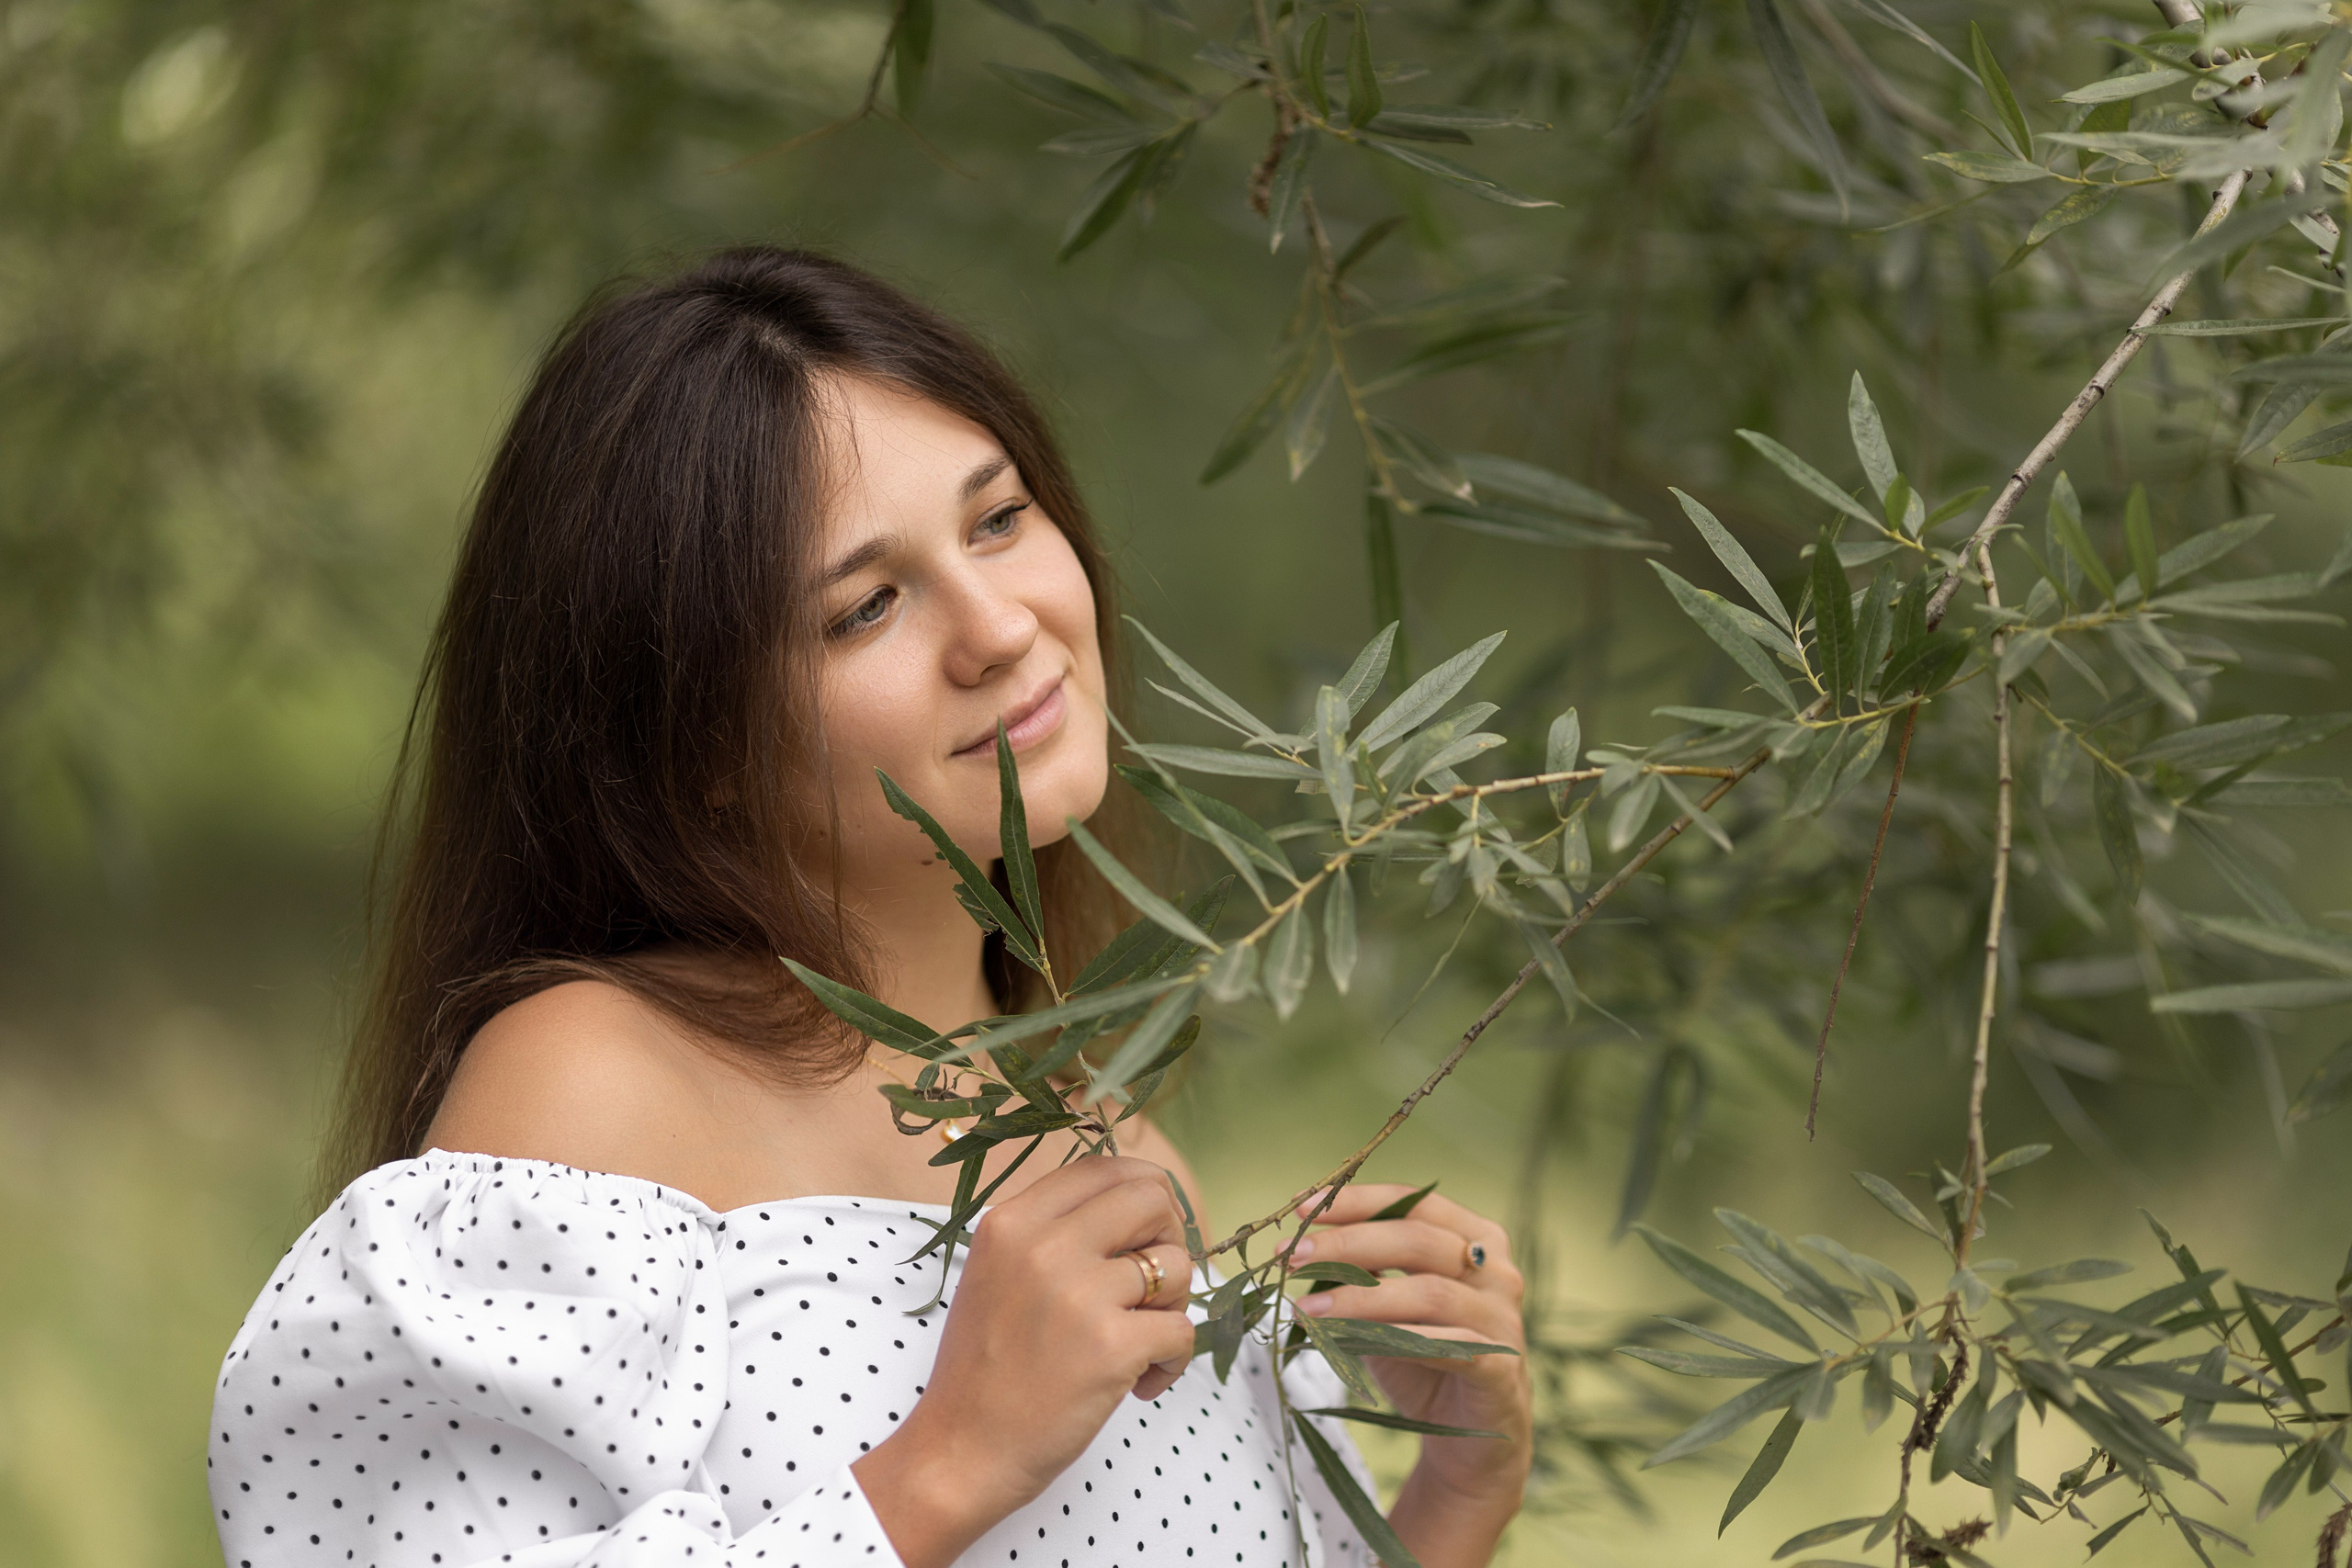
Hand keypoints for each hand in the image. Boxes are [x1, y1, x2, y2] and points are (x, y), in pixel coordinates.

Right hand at [852, 1156, 1196, 1567]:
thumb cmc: (986, 1370)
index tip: (1149, 1233)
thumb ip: (1055, 1232)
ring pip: (1177, 1265)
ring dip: (1174, 1306)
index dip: (1144, 1194)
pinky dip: (1173, 1361)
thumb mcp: (998, 1273)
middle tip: (1154, 1288)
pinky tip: (1140, 1384)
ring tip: (1140, 1343)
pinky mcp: (1110, 1346)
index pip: (1105, 1168)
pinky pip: (1182, 1330)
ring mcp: (1079, 1294)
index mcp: (1014, 1220)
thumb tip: (1142, 1205)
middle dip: (1170, 1239)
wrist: (959, 1452)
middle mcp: (1044, 1244)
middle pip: (1152, 1198)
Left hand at [1292, 1182, 1530, 1567]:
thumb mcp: (1387, 1304)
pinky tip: (1350, 1344)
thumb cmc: (1425, 1354)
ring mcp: (1503, 1319)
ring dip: (1360, 1299)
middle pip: (1417, 1240)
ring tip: (1306, 1309)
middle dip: (1347, 1244)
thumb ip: (1364, 1270)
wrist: (1468, 1436)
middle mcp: (1496, 1270)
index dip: (1356, 1201)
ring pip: (1428, 1293)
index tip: (1302, 1211)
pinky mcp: (1501, 1369)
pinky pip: (1448, 1347)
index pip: (1414, 1202)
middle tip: (1292, 1257)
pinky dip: (1396, 1341)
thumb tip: (1301, 1243)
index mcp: (1475, 1236)